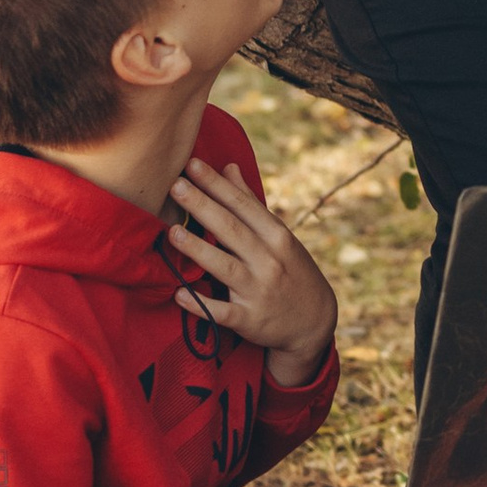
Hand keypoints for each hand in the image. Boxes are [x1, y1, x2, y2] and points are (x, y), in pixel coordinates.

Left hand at [168, 156, 338, 385]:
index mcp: (277, 236)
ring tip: (172, 232)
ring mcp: (259, 291)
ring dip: (198, 249)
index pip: (243, 205)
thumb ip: (250, 203)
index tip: (192, 165)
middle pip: (231, 230)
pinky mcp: (249, 320)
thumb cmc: (291, 270)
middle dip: (203, 206)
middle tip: (176, 186)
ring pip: (225, 267)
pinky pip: (221, 312)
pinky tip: (179, 294)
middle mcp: (269, 260)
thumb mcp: (280, 235)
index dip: (217, 185)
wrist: (314, 321)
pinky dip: (200, 305)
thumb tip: (229, 167)